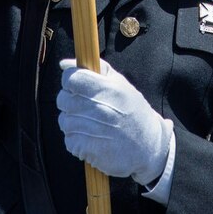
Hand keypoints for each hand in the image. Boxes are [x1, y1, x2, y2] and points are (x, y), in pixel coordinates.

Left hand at [57, 59, 172, 185]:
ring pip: (64, 121)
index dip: (70, 80)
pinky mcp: (89, 149)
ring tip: (89, 124)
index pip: (71, 78)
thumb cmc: (134, 112)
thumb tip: (64, 64)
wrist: (149, 146)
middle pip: (63, 99)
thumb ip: (95, 69)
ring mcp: (94, 130)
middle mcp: (100, 108)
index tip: (76, 86)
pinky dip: (75, 140)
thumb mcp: (121, 84)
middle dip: (69, 101)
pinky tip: (90, 137)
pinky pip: (69, 140)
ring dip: (72, 122)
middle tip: (84, 106)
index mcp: (108, 89)